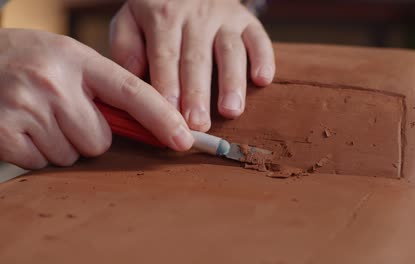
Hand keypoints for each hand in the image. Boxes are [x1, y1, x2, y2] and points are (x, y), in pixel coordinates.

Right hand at [0, 29, 193, 168]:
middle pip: (100, 140)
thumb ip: (105, 89)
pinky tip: (23, 126)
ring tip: (40, 116)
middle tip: (63, 112)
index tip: (184, 140)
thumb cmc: (30, 61)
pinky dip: (36, 152)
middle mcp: (54, 82)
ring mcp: (26, 107)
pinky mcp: (4, 133)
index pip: (132, 92)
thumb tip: (148, 127)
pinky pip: (42, 163)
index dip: (162, 118)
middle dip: (88, 134)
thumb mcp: (69, 60)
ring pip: (72, 155)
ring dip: (61, 144)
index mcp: (77, 59)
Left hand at [110, 0, 274, 131]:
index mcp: (163, 17)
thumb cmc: (157, 10)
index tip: (170, 116)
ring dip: (231, 82)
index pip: (165, 56)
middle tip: (199, 124)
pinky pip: (259, 37)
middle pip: (197, 59)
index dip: (168, 87)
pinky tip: (263, 80)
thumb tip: (135, 75)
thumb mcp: (130, 18)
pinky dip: (264, 58)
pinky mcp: (246, 20)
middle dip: (197, 94)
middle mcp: (195, 16)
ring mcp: (224, 17)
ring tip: (231, 110)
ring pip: (230, 50)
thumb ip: (126, 46)